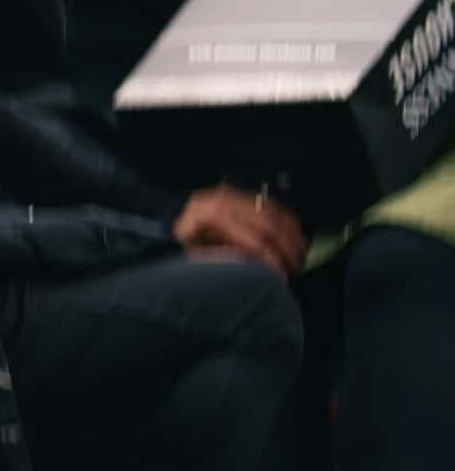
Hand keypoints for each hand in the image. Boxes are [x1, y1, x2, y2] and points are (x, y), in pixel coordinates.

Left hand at [174, 184, 305, 275]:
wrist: (169, 211)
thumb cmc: (180, 235)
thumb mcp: (194, 252)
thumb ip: (223, 259)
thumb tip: (253, 271)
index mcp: (216, 216)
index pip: (254, 240)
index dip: (272, 261)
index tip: (282, 277)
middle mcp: (228, 201)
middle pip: (269, 225)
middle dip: (287, 248)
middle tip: (297, 267)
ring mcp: (234, 194)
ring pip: (274, 212)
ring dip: (291, 233)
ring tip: (300, 253)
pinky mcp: (239, 193)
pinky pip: (269, 203)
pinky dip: (286, 218)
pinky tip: (294, 232)